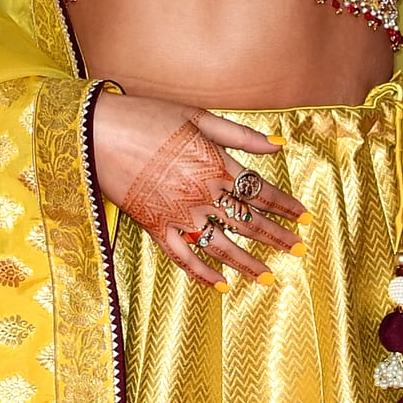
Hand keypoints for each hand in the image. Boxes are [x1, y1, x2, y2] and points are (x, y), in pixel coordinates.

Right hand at [91, 92, 303, 288]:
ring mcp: (179, 214)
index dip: (286, 206)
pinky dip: (203, 274)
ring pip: (222, 246)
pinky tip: (222, 285)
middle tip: (300, 250)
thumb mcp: (198, 117)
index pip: (262, 191)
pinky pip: (183, 257)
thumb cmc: (148, 117)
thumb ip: (240, 135)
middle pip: (249, 222)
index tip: (305, 217)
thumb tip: (278, 144)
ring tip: (269, 277)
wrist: (98, 132)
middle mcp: (203, 194)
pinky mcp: (155, 226)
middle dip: (277, 237)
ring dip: (249, 263)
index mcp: (216, 165)